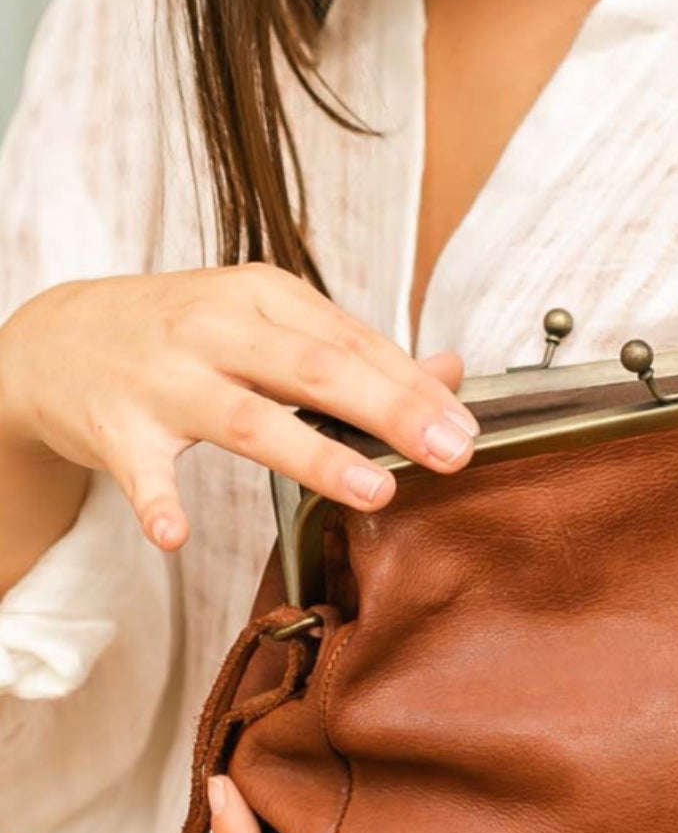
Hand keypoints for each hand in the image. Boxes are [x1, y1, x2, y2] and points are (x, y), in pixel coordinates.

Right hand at [0, 264, 478, 553]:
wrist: (56, 340)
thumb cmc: (180, 335)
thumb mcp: (265, 322)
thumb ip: (354, 350)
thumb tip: (452, 372)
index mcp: (262, 297)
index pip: (354, 342)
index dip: (415, 388)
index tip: (467, 429)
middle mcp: (217, 329)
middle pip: (317, 370)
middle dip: (391, 411)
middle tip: (450, 453)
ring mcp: (165, 379)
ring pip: (249, 417)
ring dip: (314, 456)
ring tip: (374, 492)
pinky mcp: (117, 428)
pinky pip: (142, 472)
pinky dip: (157, 502)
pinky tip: (175, 535)